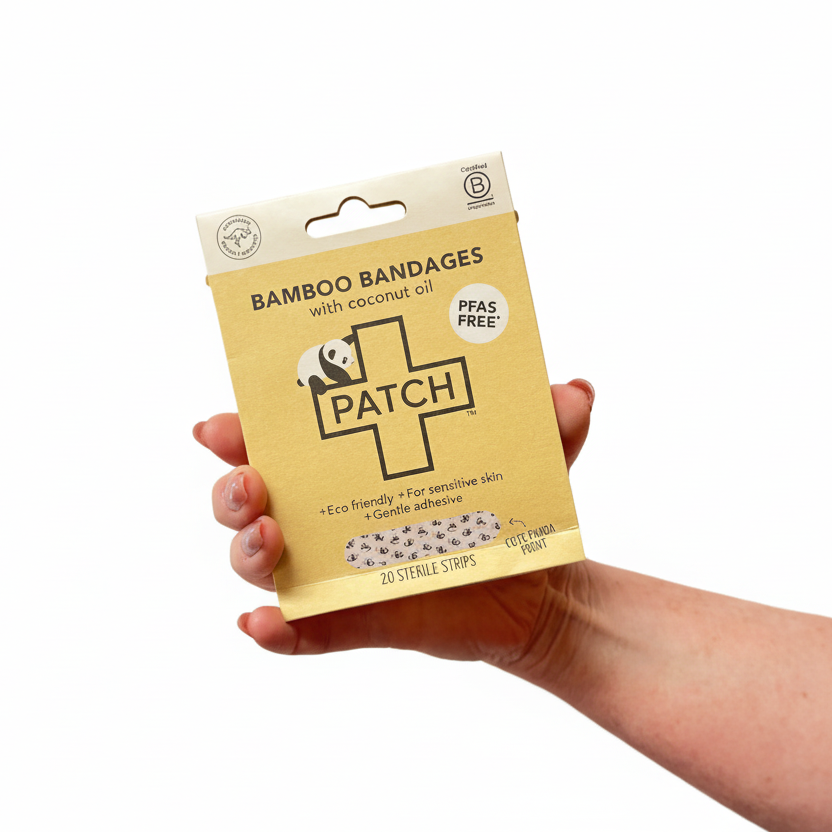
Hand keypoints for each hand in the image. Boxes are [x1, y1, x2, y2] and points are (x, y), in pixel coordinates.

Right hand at [193, 380, 593, 667]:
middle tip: (253, 481)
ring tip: (271, 538)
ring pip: (261, 564)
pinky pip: (305, 633)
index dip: (241, 431)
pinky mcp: (355, 620)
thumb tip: (574, 391)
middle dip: (232, 490)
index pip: (280, 441)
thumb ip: (551, 423)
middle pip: (249, 501)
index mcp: (351, 465)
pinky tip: (264, 626)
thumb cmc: (510, 509)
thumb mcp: (531, 458)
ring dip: (245, 550)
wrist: (539, 584)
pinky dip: (276, 633)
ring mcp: (336, 570)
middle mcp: (330, 514)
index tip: (224, 422)